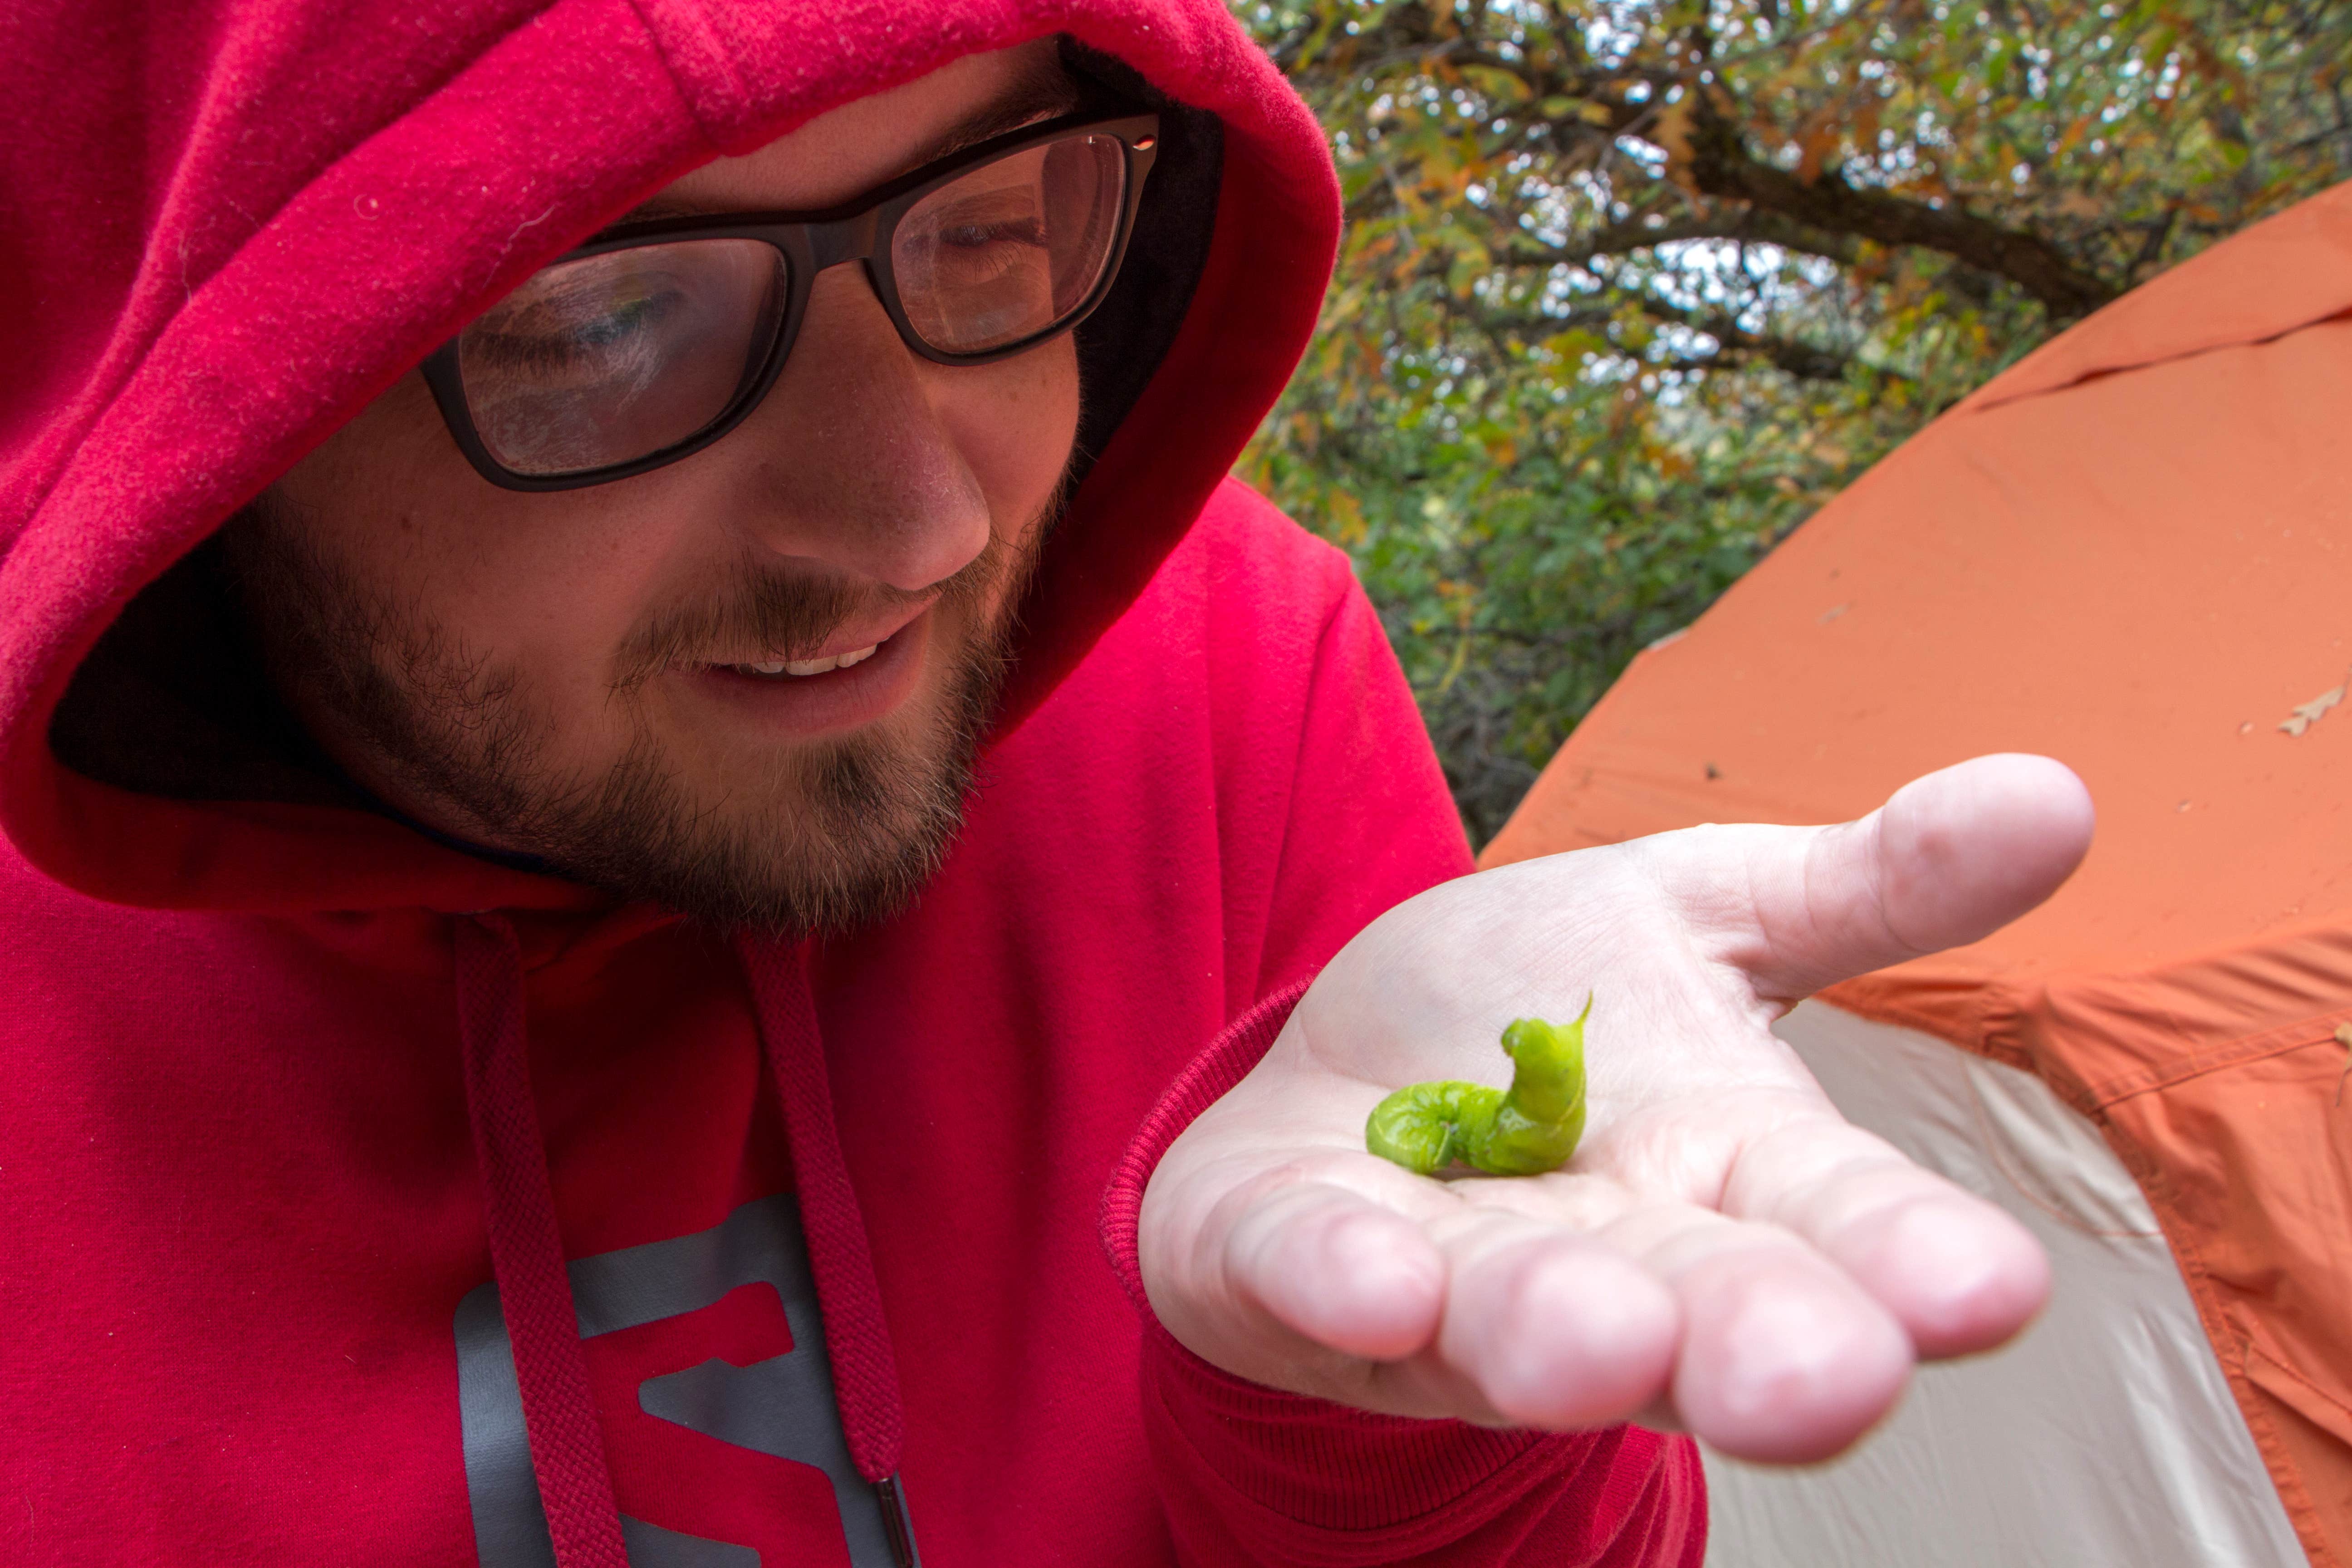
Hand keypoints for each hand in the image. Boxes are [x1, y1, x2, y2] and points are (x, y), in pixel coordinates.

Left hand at [1137, 754, 2093, 1461]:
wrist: (1350, 1052)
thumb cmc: (1545, 1006)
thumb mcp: (1706, 914)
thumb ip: (1869, 885)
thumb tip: (2055, 792)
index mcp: (1724, 1169)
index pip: (1832, 1221)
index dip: (1903, 1257)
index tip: (1987, 1288)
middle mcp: (1603, 1252)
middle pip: (1690, 1306)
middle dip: (1750, 1342)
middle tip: (1820, 1385)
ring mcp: (1443, 1275)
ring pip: (1506, 1317)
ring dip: (1552, 1332)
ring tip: (1599, 1342)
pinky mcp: (1293, 1261)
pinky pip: (1313, 1279)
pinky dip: (1341, 1283)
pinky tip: (1375, 1286)